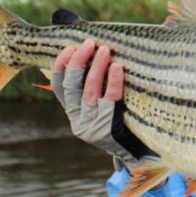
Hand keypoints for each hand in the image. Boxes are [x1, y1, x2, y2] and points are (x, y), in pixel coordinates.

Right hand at [51, 39, 150, 166]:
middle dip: (78, 61)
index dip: (61, 65)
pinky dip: (112, 81)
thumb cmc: (122, 122)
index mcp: (73, 113)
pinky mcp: (108, 128)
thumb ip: (95, 86)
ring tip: (104, 50)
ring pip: (89, 91)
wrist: (137, 153)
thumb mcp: (104, 107)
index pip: (58, 86)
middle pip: (71, 86)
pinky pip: (110, 99)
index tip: (70, 47)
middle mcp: (79, 120)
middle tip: (89, 43)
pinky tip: (117, 67)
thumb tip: (94, 50)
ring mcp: (92, 125)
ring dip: (96, 67)